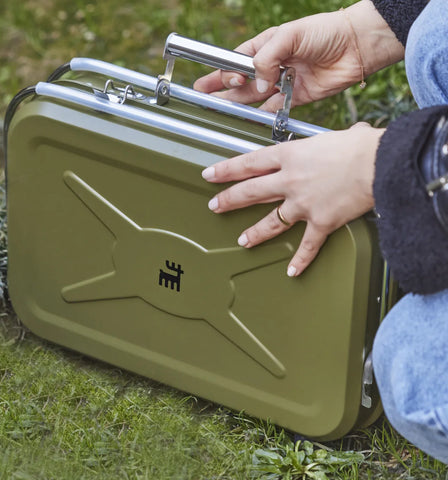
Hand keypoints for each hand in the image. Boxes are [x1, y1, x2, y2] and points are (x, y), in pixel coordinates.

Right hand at [194, 1, 403, 111]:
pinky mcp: (295, 98)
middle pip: (240, 81)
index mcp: (265, 46)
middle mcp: (271, 66)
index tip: (210, 82)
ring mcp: (282, 83)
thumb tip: (256, 85)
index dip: (222, 71)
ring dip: (238, 104)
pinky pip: (274, 110)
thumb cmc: (324, 32)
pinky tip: (250, 120)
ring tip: (219, 111)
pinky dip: (263, 116)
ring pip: (254, 97)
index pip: (237, 60)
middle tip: (203, 98)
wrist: (356, 46)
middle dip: (222, 89)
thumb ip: (267, 59)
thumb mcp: (290, 35)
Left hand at [202, 123, 384, 275]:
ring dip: (254, 232)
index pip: (249, 163)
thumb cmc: (361, 147)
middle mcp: (290, 180)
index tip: (210, 174)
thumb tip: (351, 135)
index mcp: (290, 155)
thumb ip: (330, 143)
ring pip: (270, 221)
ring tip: (242, 240)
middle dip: (228, 200)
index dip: (226, 170)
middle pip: (250, 192)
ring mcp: (302, 204)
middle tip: (214, 206)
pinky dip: (300, 260)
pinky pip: (307, 246)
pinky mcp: (320, 222)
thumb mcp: (335, 137)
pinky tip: (292, 271)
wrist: (380, 164)